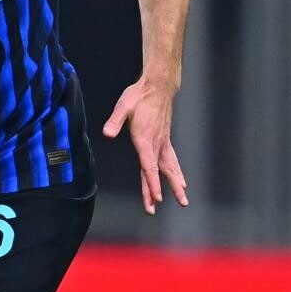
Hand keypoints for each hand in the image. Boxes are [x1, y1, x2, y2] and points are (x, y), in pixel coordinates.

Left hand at [103, 78, 187, 216]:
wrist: (157, 86)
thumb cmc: (139, 96)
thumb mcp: (123, 106)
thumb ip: (115, 121)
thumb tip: (107, 133)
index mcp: (145, 139)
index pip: (149, 166)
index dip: (152, 184)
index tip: (157, 199)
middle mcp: (157, 144)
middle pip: (161, 172)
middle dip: (164, 190)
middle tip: (174, 205)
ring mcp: (163, 143)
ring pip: (170, 168)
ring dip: (175, 185)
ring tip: (183, 200)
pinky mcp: (164, 140)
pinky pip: (171, 161)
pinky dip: (176, 173)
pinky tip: (180, 182)